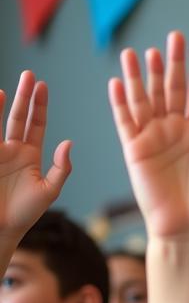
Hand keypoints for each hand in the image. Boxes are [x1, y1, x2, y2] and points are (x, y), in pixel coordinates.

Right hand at [0, 72, 70, 242]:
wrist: (1, 228)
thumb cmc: (26, 213)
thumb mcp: (49, 191)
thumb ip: (61, 168)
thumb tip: (68, 143)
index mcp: (31, 155)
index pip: (36, 124)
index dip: (40, 106)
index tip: (43, 86)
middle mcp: (13, 149)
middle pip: (19, 116)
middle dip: (25, 96)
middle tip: (30, 74)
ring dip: (5, 104)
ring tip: (8, 87)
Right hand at [109, 32, 188, 238]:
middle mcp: (174, 131)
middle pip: (171, 90)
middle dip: (171, 64)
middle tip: (174, 37)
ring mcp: (153, 138)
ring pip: (146, 100)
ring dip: (143, 77)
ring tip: (142, 53)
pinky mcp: (135, 150)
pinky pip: (125, 121)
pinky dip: (121, 102)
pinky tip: (119, 81)